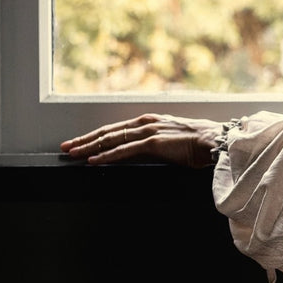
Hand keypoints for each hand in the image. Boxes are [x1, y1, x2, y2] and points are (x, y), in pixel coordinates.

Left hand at [61, 114, 224, 167]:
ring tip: (73, 154)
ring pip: (111, 139)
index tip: (81, 142)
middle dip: (85, 139)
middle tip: (67, 147)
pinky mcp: (153, 144)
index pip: (117, 128)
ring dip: (89, 147)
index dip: (96, 135)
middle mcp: (146, 123)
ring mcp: (148, 132)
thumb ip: (161, 141)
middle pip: (108, 131)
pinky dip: (106, 156)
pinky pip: (124, 150)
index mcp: (151, 121)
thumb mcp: (176, 138)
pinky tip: (93, 160)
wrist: (216, 141)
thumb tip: (152, 150)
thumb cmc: (202, 142)